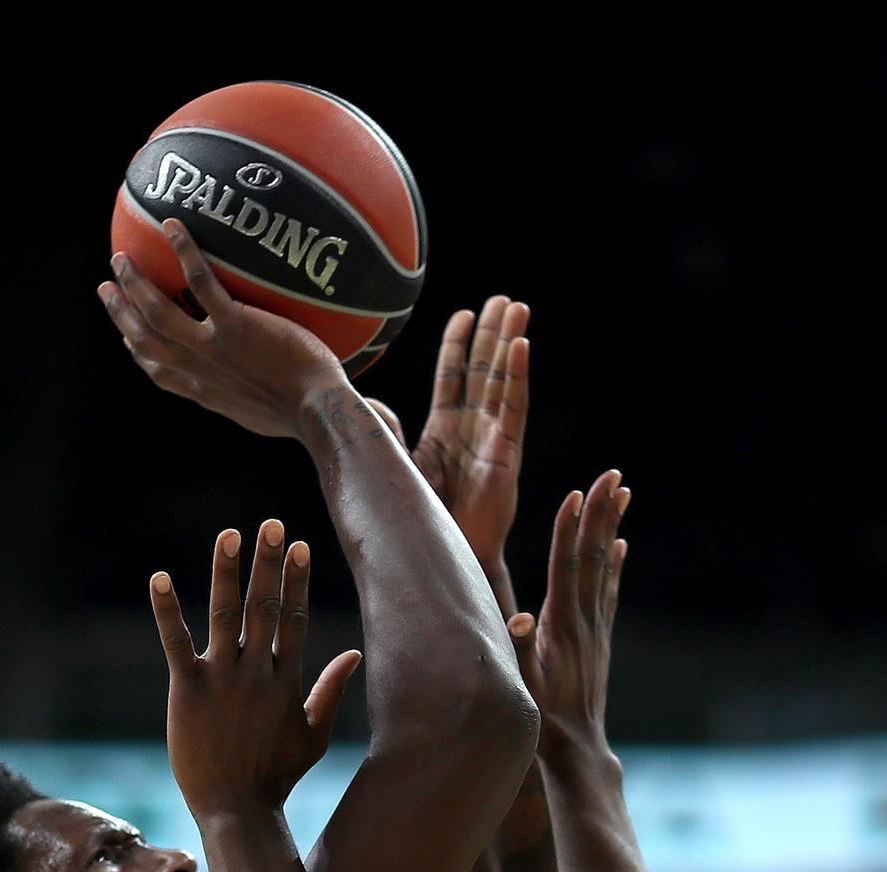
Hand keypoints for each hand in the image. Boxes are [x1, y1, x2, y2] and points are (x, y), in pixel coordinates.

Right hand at [98, 219, 345, 438]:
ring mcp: (213, 347)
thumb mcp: (259, 415)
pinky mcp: (235, 325)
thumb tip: (251, 390)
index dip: (139, 353)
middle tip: (107, 287)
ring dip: (134, 282)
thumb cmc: (299, 415)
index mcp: (205, 393)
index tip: (128, 338)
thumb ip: (243, 398)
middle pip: (144, 339)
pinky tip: (173, 225)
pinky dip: (184, 250)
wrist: (316, 412)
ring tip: (122, 257)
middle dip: (120, 313)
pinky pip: (202, 280)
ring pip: (157, 310)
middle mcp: (199, 370)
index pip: (160, 373)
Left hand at [150, 522, 361, 816]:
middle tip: (271, 524)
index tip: (298, 546)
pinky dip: (167, 610)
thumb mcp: (313, 735)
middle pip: (266, 608)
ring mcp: (222, 680)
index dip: (297, 581)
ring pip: (225, 614)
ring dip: (227, 572)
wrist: (236, 810)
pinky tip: (159, 578)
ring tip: (229, 534)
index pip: (294, 620)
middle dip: (269, 564)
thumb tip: (356, 654)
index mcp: (287, 682)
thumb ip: (331, 691)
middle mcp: (257, 674)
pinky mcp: (187, 691)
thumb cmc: (276, 777)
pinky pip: (176, 642)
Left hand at [367, 296, 528, 592]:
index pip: (454, 378)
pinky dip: (517, 375)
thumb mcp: (397, 468)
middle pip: (484, 371)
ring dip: (509, 343)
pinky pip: (512, 407)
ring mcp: (492, 439)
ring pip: (502, 380)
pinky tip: (521, 345)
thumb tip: (365, 402)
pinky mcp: (505, 453)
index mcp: (445, 431)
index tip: (465, 315)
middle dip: (493, 334)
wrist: (448, 557)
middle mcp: (472, 430)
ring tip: (517, 307)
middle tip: (504, 300)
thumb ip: (385, 433)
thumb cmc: (423, 521)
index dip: (459, 347)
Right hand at [507, 471, 629, 758]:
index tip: (576, 495)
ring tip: (622, 493)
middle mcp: (584, 620)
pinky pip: (609, 591)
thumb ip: (520, 651)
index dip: (570, 530)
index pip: (567, 567)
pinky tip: (620, 544)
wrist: (577, 748)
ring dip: (611, 527)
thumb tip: (519, 619)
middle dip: (600, 513)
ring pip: (604, 567)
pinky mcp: (599, 639)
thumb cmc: (543, 718)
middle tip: (612, 475)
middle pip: (592, 555)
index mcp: (562, 625)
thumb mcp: (523, 686)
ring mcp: (595, 628)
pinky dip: (614, 563)